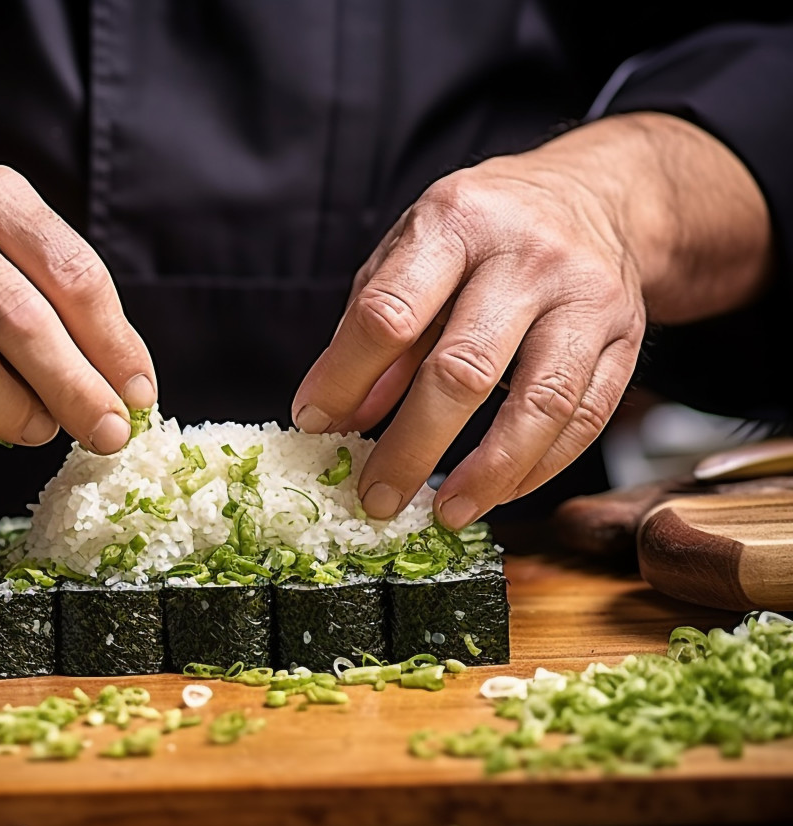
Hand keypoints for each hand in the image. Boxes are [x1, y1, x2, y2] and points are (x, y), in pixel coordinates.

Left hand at [291, 113, 770, 528]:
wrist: (596, 196)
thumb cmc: (483, 231)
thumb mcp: (413, 252)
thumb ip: (371, 328)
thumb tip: (337, 417)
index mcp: (456, 222)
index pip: (389, 313)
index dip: (344, 378)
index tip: (315, 424)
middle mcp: (527, 256)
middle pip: (463, 370)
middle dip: (412, 447)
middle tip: (377, 497)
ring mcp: (586, 298)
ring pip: (539, 405)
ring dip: (487, 474)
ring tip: (446, 513)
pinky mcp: (627, 339)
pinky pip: (584, 418)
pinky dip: (538, 468)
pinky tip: (499, 491)